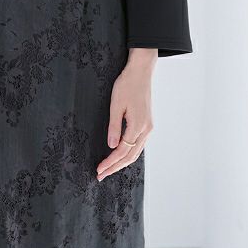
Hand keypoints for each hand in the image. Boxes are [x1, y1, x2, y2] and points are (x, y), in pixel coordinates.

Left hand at [96, 48, 156, 180]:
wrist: (141, 72)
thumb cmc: (127, 85)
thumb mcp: (116, 104)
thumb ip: (114, 126)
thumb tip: (111, 146)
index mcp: (138, 126)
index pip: (122, 151)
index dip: (110, 162)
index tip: (99, 170)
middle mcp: (146, 130)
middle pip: (130, 156)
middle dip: (115, 167)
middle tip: (101, 175)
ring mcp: (148, 127)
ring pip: (136, 152)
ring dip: (122, 162)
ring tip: (109, 169)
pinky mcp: (147, 123)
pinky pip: (138, 144)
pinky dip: (129, 153)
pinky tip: (120, 156)